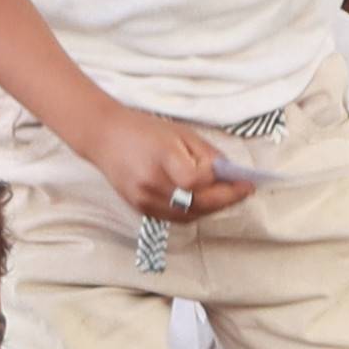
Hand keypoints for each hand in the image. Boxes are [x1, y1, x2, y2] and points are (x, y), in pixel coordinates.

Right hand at [67, 107, 248, 224]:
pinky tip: (205, 201)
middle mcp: (150, 185)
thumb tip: (232, 175)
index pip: (197, 183)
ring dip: (212, 208)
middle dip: (225, 200)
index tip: (244, 182)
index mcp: (160, 160)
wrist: (105, 137)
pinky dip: (194, 211)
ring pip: (189, 216)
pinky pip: (176, 218)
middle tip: (243, 192)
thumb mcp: (181, 133)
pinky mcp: (141, 209)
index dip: (223, 185)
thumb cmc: (144, 129)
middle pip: (197, 204)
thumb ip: (208, 156)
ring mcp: (144, 200)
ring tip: (227, 195)